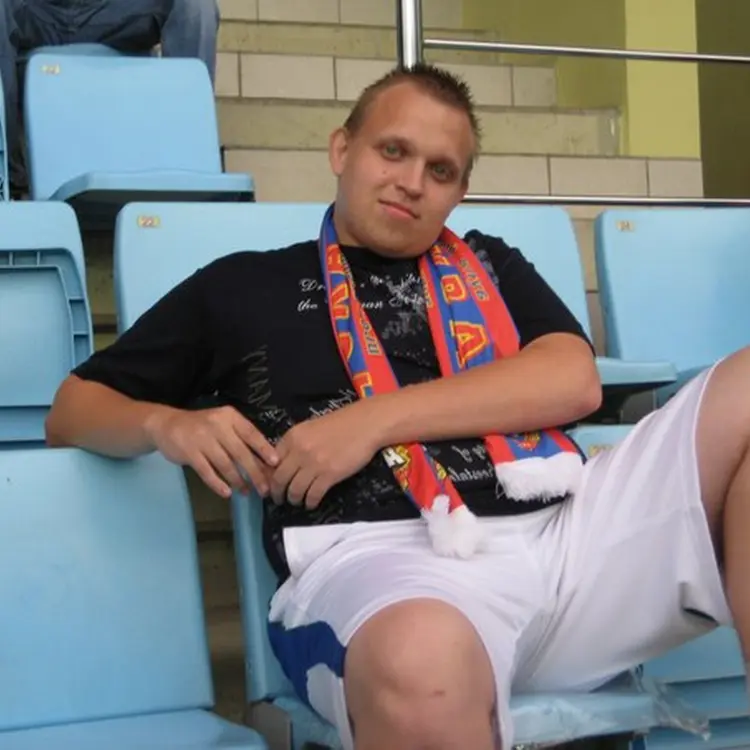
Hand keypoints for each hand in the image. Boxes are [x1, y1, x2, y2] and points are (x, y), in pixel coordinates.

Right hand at [145, 405, 278, 497]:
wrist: (166, 424)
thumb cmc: (202, 427)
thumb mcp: (222, 424)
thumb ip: (240, 437)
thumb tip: (264, 461)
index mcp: (230, 417)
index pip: (251, 433)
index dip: (264, 449)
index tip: (275, 463)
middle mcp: (218, 426)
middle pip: (241, 452)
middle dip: (255, 473)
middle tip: (264, 489)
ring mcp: (202, 439)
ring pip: (225, 464)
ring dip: (238, 481)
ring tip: (246, 492)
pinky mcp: (189, 452)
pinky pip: (207, 472)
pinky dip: (217, 484)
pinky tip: (227, 493)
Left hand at [270, 401, 382, 508]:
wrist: (365, 424)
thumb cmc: (341, 424)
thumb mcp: (311, 428)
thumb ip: (296, 444)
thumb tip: (285, 463)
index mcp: (292, 437)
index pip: (271, 461)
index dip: (269, 476)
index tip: (270, 484)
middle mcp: (299, 451)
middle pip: (279, 479)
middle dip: (277, 493)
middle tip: (278, 499)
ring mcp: (314, 464)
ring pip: (294, 490)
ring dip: (293, 499)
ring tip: (296, 501)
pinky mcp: (329, 475)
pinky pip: (313, 494)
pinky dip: (310, 502)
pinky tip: (311, 503)